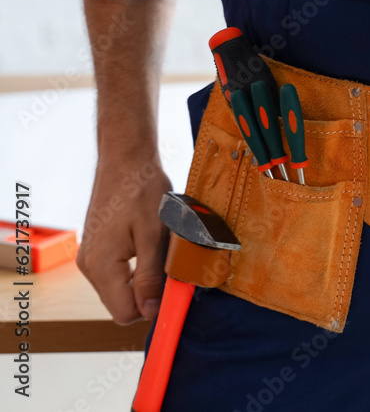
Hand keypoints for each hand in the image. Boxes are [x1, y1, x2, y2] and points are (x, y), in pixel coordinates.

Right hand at [77, 152, 170, 324]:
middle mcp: (89, 266)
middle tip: (173, 265)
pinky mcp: (97, 248)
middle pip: (122, 303)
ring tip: (161, 249)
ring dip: (145, 278)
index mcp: (101, 266)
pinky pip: (119, 272)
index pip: (124, 313)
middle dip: (150, 292)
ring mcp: (91, 257)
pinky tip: (150, 244)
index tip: (177, 293)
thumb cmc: (142, 190)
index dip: (153, 309)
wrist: (126, 158)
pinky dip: (137, 267)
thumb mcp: (154, 236)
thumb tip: (151, 312)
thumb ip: (150, 277)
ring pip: (122, 288)